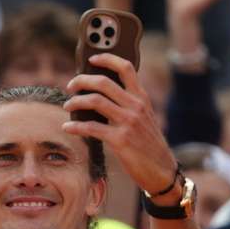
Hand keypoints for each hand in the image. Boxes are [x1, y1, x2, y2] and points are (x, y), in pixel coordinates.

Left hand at [63, 54, 177, 195]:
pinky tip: (67, 128)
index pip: (126, 68)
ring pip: (95, 101)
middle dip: (82, 80)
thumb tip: (100, 97)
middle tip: (71, 86)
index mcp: (142, 98)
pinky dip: (75, 127)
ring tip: (67, 106)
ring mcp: (128, 122)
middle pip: (103, 82)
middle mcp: (135, 106)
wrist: (161, 170)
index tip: (92, 59)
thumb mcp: (145, 118)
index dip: (107, 59)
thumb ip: (128, 105)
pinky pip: (91, 127)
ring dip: (75, 102)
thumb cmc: (149, 145)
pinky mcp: (120, 140)